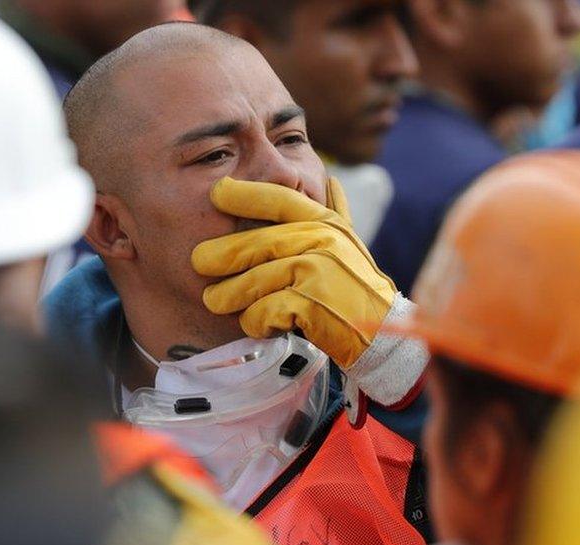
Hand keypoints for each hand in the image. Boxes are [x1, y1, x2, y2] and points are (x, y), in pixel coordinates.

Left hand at [192, 177, 426, 426]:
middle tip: (197, 261)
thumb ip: (337, 210)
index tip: (217, 192)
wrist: (382, 331)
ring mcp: (318, 273)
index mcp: (325, 223)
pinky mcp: (313, 306)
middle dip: (221, 254)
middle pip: (257, 243)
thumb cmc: (355, 285)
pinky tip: (261, 325)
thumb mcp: (349, 242)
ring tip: (219, 302)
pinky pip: (264, 312)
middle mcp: (322, 242)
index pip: (280, 200)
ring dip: (230, 296)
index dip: (246, 194)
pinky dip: (256, 322)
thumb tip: (332, 178)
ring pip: (254, 281)